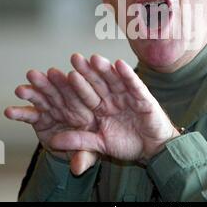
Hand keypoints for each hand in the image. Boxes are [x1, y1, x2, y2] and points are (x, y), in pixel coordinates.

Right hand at [4, 68, 98, 174]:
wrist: (72, 153)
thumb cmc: (86, 147)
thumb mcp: (91, 154)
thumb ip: (85, 157)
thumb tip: (78, 168)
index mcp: (88, 109)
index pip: (86, 95)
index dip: (80, 84)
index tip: (73, 75)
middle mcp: (70, 106)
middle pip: (63, 91)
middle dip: (53, 81)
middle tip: (44, 73)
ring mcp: (54, 109)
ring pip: (45, 97)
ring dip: (34, 91)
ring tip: (22, 89)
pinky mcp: (41, 117)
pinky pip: (30, 113)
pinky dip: (20, 112)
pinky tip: (10, 111)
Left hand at [51, 53, 179, 161]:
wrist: (153, 148)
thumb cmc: (128, 144)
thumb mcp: (100, 144)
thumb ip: (80, 141)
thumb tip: (52, 142)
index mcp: (101, 108)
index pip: (86, 95)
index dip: (75, 86)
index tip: (59, 76)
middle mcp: (112, 99)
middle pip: (98, 83)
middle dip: (87, 71)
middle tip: (74, 58)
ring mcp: (128, 96)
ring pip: (114, 80)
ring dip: (105, 69)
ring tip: (95, 58)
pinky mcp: (143, 97)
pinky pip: (134, 84)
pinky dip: (128, 75)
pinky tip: (120, 64)